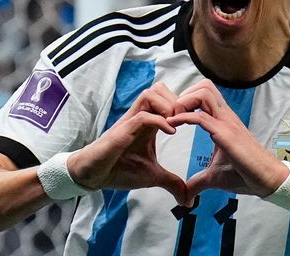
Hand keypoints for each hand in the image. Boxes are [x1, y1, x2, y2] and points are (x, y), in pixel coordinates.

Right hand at [66, 83, 187, 203]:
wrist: (94, 174)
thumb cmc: (119, 169)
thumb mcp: (152, 176)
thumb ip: (171, 182)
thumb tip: (189, 199)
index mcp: (149, 123)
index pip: (167, 98)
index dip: (183, 104)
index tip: (195, 120)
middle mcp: (140, 117)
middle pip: (160, 89)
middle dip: (178, 100)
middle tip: (187, 119)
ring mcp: (131, 121)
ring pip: (151, 94)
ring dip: (168, 106)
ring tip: (177, 124)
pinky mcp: (122, 130)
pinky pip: (143, 116)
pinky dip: (160, 121)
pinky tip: (171, 133)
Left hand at [167, 80, 288, 204]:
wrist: (267, 180)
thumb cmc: (245, 175)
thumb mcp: (215, 177)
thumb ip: (198, 182)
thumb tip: (185, 196)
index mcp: (223, 121)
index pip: (204, 94)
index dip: (186, 99)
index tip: (172, 116)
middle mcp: (226, 117)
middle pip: (204, 86)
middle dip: (183, 95)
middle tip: (172, 114)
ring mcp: (227, 123)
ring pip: (203, 93)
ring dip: (184, 102)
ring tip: (172, 118)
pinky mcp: (227, 135)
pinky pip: (202, 117)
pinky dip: (183, 117)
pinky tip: (172, 126)